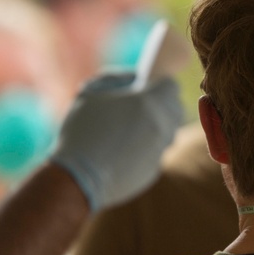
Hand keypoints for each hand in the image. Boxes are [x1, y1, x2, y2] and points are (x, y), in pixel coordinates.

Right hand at [51, 74, 182, 210]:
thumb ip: (117, 77)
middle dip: (162, 106)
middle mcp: (161, 125)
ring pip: (169, 133)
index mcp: (149, 102)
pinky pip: (156, 154)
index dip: (158, 86)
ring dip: (156, 128)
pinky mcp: (153, 171)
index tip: (145, 90)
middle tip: (139, 109)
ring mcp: (159, 150)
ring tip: (130, 130)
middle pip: (175, 110)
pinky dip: (146, 150)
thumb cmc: (83, 130)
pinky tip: (123, 152)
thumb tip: (134, 78)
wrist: (77, 177)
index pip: (171, 87)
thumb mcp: (91, 91)